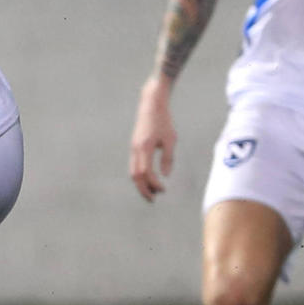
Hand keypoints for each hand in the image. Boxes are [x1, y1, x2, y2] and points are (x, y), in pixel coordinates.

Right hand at [129, 78, 176, 201]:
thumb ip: (167, 158)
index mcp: (144, 148)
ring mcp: (133, 148)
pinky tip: (149, 179)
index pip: (146, 173)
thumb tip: (165, 175)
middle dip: (143, 189)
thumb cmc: (163, 121)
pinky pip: (134, 165)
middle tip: (153, 200)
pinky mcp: (134, 146)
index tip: (163, 190)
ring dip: (141, 184)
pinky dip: (140, 175)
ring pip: (133, 172)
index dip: (153, 184)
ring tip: (152, 192)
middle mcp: (136, 149)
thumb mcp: (170, 139)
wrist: (151, 104)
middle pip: (135, 176)